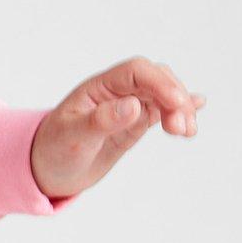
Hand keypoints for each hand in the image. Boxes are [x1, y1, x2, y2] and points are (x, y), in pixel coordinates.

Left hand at [29, 57, 203, 200]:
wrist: (46, 171)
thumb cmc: (52, 151)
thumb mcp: (73, 138)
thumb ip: (102, 121)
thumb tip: (134, 105)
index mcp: (98, 88)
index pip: (136, 71)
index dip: (159, 82)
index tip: (176, 102)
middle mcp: (116, 92)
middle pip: (156, 81)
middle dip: (174, 98)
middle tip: (181, 128)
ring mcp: (128, 107)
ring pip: (163, 96)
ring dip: (180, 109)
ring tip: (186, 132)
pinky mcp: (134, 123)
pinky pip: (161, 111)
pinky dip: (179, 111)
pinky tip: (196, 111)